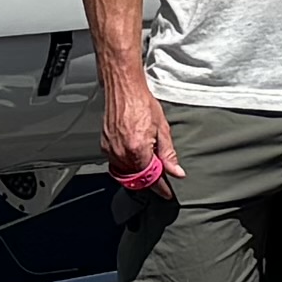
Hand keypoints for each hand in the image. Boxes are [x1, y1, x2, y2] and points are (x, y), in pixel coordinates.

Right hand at [99, 69, 178, 195]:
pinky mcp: (104, 146)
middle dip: (149, 181)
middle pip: (137, 179)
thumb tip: (176, 172)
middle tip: (160, 177)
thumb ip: (168, 154)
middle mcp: (122, 153)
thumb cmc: (142, 103)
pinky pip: (116, 164)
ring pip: (126, 173)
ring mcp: (111, 150)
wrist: (124, 89)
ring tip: (148, 163)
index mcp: (138, 150)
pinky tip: (135, 155)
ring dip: (138, 173)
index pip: (151, 178)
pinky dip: (127, 164)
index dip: (161, 188)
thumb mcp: (162, 128)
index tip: (167, 192)